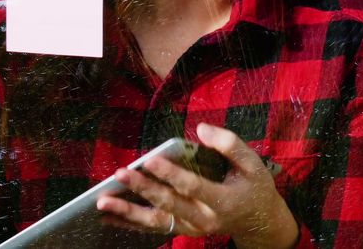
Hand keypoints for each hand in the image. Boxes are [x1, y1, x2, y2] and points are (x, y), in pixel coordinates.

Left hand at [97, 123, 297, 248]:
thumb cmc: (255, 186)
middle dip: (143, 189)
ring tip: (103, 201)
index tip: (150, 159)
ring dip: (128, 212)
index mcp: (223, 201)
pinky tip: (109, 215)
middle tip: (121, 174)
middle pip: (169, 204)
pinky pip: (155, 228)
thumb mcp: (252, 163)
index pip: (193, 186)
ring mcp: (192, 229)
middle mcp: (205, 219)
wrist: (259, 220)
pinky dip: (131, 223)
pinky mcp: (184, 232)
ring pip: (157, 221)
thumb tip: (200, 129)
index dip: (170, 174)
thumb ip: (229, 144)